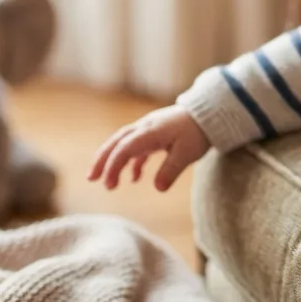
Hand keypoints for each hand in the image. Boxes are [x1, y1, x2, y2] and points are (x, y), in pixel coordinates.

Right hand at [87, 105, 209, 191]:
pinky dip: (132, 162)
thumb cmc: (198, 132)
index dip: (113, 166)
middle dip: (102, 160)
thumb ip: (171, 170)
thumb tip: (158, 188)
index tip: (108, 184)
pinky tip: (134, 178)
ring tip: (106, 181)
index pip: (125, 148)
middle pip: (116, 142)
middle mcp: (144, 128)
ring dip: (112, 160)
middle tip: (91, 178)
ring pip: (123, 143)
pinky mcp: (154, 134)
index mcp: (150, 132)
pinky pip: (137, 147)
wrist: (209, 113)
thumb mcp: (187, 154)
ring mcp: (148, 129)